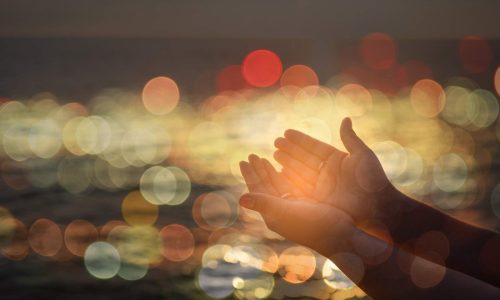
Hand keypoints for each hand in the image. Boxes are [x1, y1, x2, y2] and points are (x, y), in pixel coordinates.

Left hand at [239, 155, 354, 256]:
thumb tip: (239, 199)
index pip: (257, 191)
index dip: (251, 175)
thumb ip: (263, 203)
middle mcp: (280, 212)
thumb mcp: (285, 212)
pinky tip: (284, 166)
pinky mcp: (306, 205)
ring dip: (270, 172)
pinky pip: (292, 187)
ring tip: (264, 158)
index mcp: (272, 215)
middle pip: (265, 187)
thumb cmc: (312, 225)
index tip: (244, 159)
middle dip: (259, 171)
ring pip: (278, 185)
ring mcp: (293, 209)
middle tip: (252, 155)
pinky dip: (287, 175)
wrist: (339, 236)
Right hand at [273, 117, 397, 224]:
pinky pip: (301, 188)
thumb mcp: (362, 155)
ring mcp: (322, 187)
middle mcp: (327, 173)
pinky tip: (279, 172)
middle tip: (275, 142)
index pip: (314, 147)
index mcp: (337, 160)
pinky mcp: (319, 200)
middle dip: (290, 150)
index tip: (286, 132)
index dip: (300, 140)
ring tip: (274, 153)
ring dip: (287, 163)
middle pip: (304, 159)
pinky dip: (290, 180)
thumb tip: (345, 119)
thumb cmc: (373, 180)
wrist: (378, 208)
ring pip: (300, 172)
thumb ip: (350, 138)